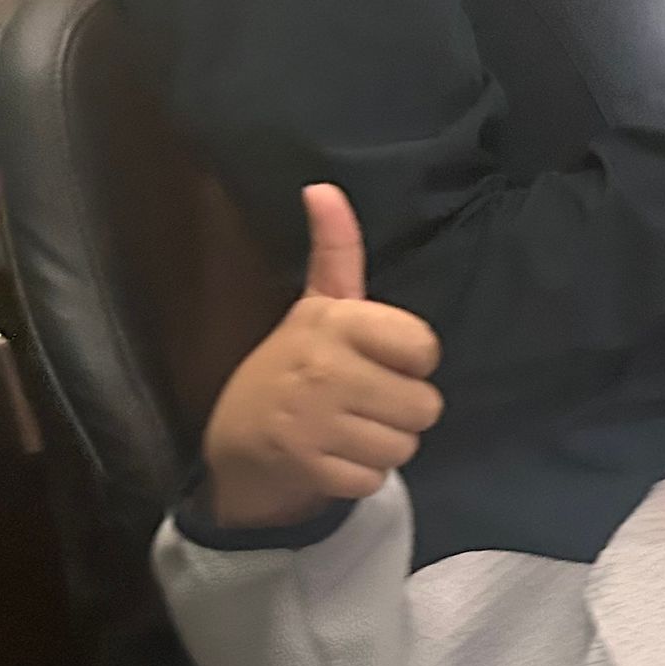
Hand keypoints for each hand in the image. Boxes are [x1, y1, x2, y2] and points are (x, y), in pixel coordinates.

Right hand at [204, 185, 443, 528]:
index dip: (413, 360)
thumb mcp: (318, 305)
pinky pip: (375, 478)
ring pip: (404, 446)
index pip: (425, 347)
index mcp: (336, 321)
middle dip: (404, 410)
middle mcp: (325, 367)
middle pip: (425, 405)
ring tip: (351, 428)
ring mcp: (314, 420)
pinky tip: (336, 456)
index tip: (383, 358)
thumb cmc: (296, 364)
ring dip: (385, 445)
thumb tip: (324, 187)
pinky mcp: (308, 467)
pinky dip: (361, 475)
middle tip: (366, 401)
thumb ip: (337, 250)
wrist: (239, 438)